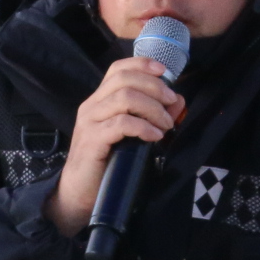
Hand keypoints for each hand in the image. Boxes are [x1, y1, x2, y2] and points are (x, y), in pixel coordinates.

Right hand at [44, 56, 183, 237]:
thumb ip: (155, 115)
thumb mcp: (133, 135)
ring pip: (125, 97)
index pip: (118, 68)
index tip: (166, 72)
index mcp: (100, 100)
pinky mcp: (92, 140)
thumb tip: (179, 101)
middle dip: (155, 88)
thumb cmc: (108, 164)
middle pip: (125, 79)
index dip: (143, 65)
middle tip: (171, 104)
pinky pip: (122, 123)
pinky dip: (144, 127)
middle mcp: (92, 105)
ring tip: (165, 126)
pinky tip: (155, 137)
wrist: (80, 194)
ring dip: (152, 109)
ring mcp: (90, 121)